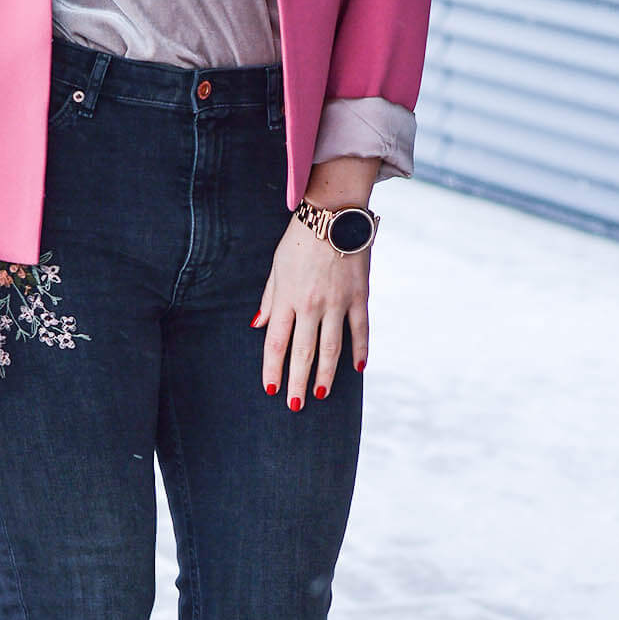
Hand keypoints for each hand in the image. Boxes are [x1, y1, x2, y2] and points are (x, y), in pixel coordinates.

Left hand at [252, 159, 376, 407]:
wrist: (334, 214)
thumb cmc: (299, 239)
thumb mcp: (276, 267)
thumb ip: (269, 299)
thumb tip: (257, 325)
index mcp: (287, 298)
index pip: (276, 343)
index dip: (273, 368)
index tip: (271, 389)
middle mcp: (311, 305)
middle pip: (302, 353)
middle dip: (297, 382)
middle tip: (295, 405)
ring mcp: (337, 303)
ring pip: (331, 348)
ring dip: (324, 375)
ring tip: (319, 395)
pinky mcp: (359, 296)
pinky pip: (360, 330)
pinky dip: (360, 350)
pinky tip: (358, 369)